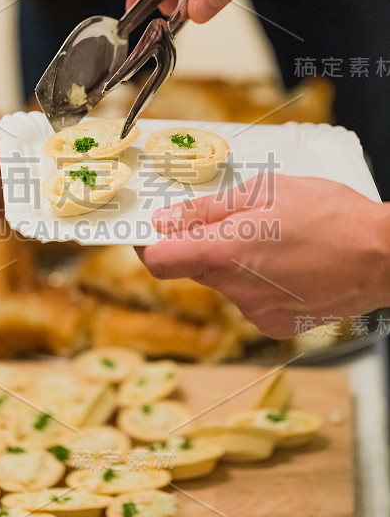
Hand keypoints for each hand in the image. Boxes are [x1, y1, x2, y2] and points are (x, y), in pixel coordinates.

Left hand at [137, 174, 389, 338]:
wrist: (384, 257)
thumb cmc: (331, 215)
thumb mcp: (267, 190)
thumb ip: (209, 209)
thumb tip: (167, 221)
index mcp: (227, 252)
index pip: (159, 260)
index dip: (150, 244)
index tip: (156, 231)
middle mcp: (236, 290)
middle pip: (194, 269)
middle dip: (204, 246)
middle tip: (238, 224)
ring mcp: (256, 313)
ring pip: (225, 284)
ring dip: (237, 264)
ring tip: (277, 244)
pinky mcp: (275, 326)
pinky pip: (250, 301)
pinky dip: (260, 284)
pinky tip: (289, 268)